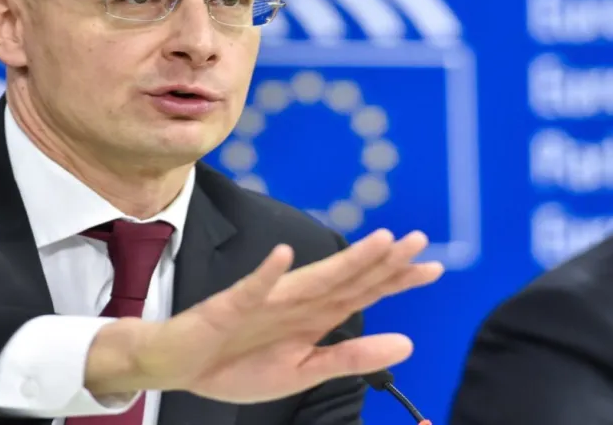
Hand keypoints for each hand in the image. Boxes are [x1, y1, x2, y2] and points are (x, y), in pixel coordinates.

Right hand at [85, 229, 442, 402]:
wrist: (180, 366)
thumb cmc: (238, 366)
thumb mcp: (304, 372)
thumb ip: (353, 357)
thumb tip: (406, 344)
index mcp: (315, 317)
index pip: (363, 293)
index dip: (396, 279)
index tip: (431, 267)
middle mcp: (297, 302)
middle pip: (346, 278)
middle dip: (382, 261)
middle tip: (418, 239)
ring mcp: (265, 301)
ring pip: (312, 278)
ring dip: (344, 261)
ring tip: (376, 242)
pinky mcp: (230, 306)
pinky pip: (250, 289)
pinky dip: (267, 274)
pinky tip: (284, 257)